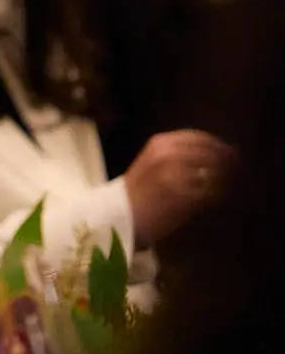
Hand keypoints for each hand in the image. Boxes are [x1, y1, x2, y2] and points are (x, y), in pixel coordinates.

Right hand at [124, 129, 233, 245]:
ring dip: (224, 178)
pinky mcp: (181, 196)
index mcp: (160, 143)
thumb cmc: (137, 191)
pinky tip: (213, 199)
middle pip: (210, 153)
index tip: (229, 152)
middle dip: (226, 161)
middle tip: (235, 169)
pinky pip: (210, 192)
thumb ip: (178, 153)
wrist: (117, 216)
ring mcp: (175, 175)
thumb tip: (216, 151)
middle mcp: (168, 155)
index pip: (200, 137)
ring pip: (214, 172)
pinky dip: (216, 195)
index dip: (217, 145)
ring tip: (224, 185)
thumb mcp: (152, 162)